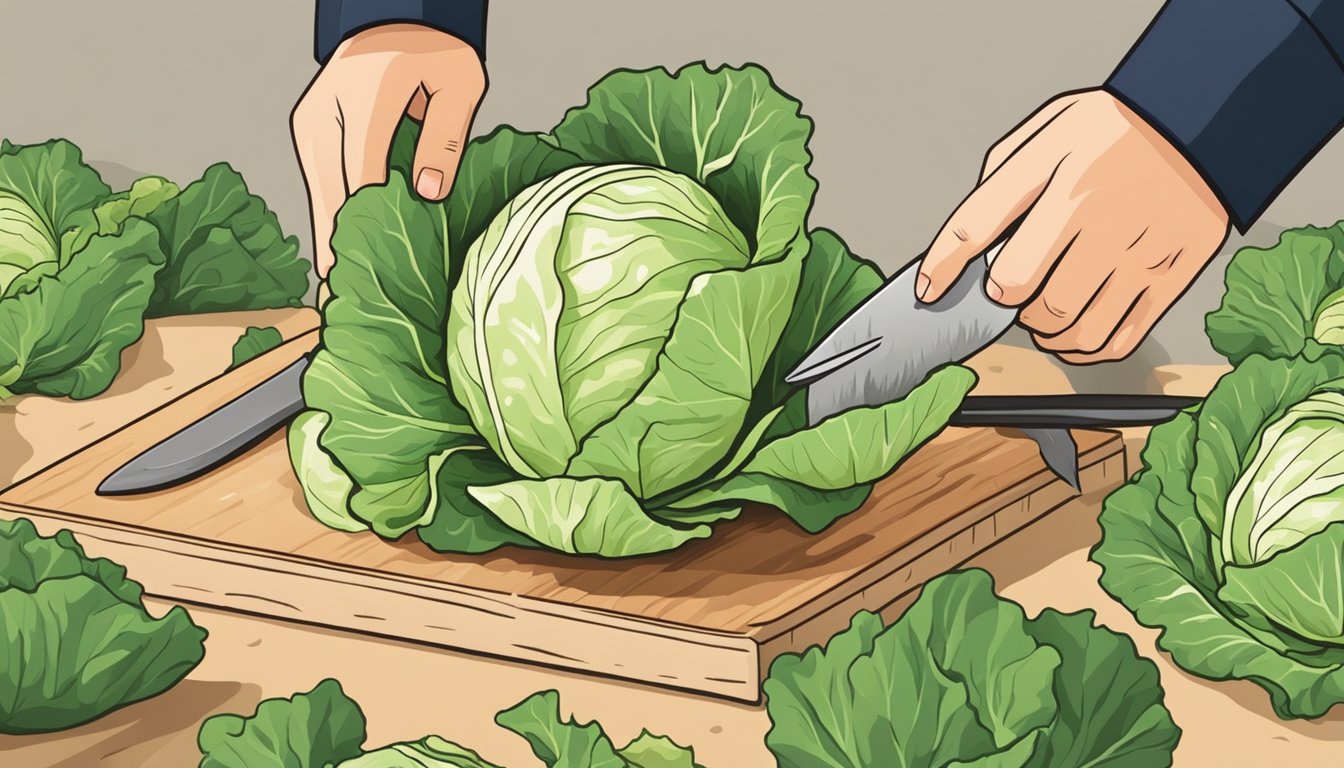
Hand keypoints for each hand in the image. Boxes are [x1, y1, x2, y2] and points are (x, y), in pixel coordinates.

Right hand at [291, 23, 486, 278]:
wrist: (395, 21)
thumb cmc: (436, 54)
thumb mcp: (461, 83)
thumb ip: (446, 138)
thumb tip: (427, 195)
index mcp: (368, 92)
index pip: (364, 170)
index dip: (369, 223)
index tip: (375, 267)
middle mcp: (328, 108)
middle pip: (329, 190)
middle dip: (338, 246)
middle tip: (346, 301)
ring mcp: (311, 122)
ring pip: (316, 192)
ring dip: (327, 239)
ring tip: (336, 293)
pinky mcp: (308, 133)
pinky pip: (318, 184)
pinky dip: (327, 219)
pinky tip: (334, 257)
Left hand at [916, 90, 1229, 363]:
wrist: (1205, 121)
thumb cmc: (1115, 129)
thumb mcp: (1051, 130)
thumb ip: (1004, 180)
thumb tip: (969, 238)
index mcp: (1062, 173)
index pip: (980, 228)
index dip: (944, 266)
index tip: (929, 288)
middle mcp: (1101, 216)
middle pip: (1026, 295)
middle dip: (1008, 301)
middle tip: (1013, 289)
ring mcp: (1141, 253)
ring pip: (1071, 327)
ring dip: (1044, 330)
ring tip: (1043, 313)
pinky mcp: (1172, 279)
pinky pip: (1116, 340)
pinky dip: (1084, 348)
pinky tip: (1074, 331)